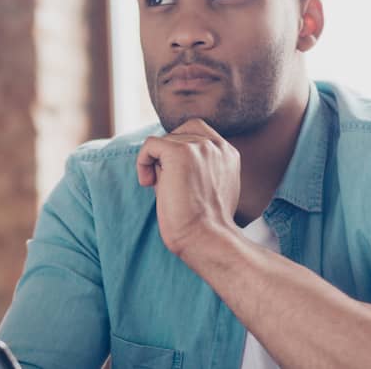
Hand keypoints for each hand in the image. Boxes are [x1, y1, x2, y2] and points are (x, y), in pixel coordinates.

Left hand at [136, 119, 240, 258]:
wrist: (205, 239)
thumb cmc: (204, 224)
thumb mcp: (209, 188)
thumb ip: (198, 167)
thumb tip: (163, 159)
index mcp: (228, 154)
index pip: (198, 132)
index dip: (179, 148)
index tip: (175, 175)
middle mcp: (217, 146)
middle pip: (179, 133)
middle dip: (168, 154)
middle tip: (165, 182)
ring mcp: (200, 147)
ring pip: (164, 141)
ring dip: (157, 163)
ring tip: (162, 190)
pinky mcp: (180, 153)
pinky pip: (150, 144)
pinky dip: (142, 162)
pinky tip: (147, 183)